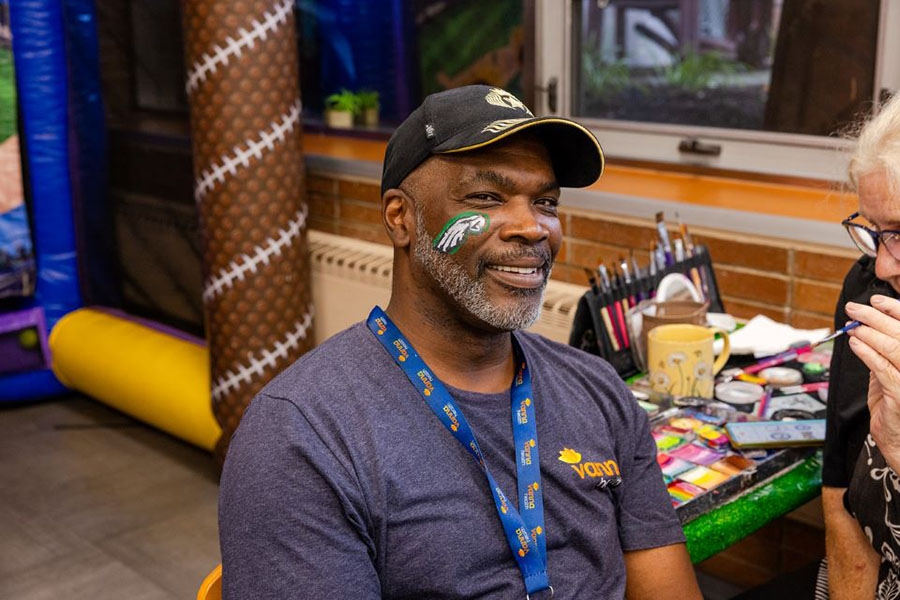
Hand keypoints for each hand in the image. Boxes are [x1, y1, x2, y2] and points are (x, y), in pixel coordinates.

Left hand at [846, 295, 899, 471]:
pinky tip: (855, 344)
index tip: (877, 301)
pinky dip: (867, 353)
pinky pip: (883, 369)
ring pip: (894, 348)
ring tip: (852, 326)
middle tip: (855, 308)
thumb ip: (884, 359)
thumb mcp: (890, 379)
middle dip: (876, 317)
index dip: (897, 311)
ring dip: (869, 333)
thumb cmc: (897, 413)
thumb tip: (866, 334)